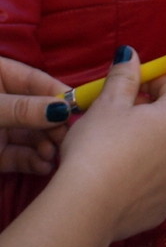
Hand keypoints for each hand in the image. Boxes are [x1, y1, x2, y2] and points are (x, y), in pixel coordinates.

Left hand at [0, 56, 67, 174]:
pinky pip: (19, 155)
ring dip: (45, 146)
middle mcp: (2, 101)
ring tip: (51, 156)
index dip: (57, 94)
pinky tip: (43, 167)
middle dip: (52, 127)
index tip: (77, 109)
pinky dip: (32, 161)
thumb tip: (63, 109)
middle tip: (64, 139)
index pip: (35, 80)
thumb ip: (23, 109)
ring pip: (31, 135)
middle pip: (38, 111)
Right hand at [53, 50, 165, 241]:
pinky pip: (163, 178)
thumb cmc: (97, 148)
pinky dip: (149, 172)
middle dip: (155, 112)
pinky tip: (122, 175)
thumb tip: (131, 54)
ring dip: (154, 143)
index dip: (152, 81)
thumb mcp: (107, 104)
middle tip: (122, 115)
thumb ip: (125, 77)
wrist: (88, 207)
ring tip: (120, 147)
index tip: (130, 85)